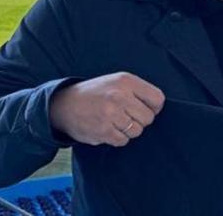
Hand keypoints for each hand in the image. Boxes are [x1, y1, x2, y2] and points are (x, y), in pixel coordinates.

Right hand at [49, 72, 164, 146]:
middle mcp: (119, 96)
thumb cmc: (96, 93)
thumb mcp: (117, 81)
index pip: (157, 99)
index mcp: (126, 81)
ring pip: (137, 131)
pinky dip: (118, 138)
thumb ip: (138, 91)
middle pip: (148, 118)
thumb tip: (158, 108)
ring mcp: (110, 114)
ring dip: (128, 130)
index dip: (154, 107)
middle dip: (140, 120)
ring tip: (115, 121)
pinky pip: (123, 140)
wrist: (64, 105)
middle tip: (126, 116)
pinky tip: (108, 128)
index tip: (145, 108)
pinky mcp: (103, 131)